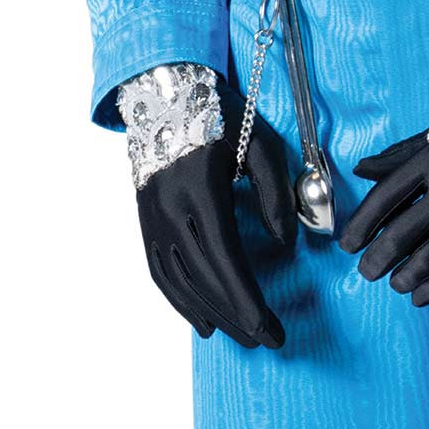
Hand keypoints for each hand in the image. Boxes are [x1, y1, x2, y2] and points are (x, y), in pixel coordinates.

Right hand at [136, 86, 296, 347]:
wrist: (165, 86)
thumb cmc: (222, 111)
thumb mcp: (261, 143)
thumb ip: (277, 194)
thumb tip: (285, 243)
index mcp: (200, 190)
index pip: (226, 262)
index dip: (248, 303)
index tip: (271, 330)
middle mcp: (168, 209)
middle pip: (204, 279)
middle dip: (237, 317)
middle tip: (267, 342)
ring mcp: (150, 216)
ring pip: (178, 281)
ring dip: (209, 314)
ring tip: (239, 336)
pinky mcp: (144, 218)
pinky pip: (159, 270)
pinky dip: (178, 300)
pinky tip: (200, 319)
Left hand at [335, 130, 428, 307]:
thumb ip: (403, 153)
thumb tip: (361, 169)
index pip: (384, 198)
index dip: (361, 225)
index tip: (348, 243)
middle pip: (400, 233)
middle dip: (378, 258)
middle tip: (366, 272)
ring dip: (405, 276)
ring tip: (395, 284)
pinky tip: (420, 297)